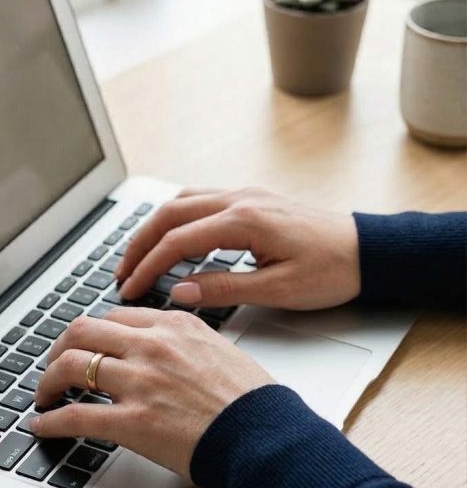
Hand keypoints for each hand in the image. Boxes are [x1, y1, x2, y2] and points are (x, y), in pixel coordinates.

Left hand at [31, 309, 272, 478]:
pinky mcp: (133, 421)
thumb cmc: (252, 402)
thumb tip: (164, 351)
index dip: (91, 332)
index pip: (114, 316)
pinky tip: (42, 427)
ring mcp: (140, 381)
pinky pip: (75, 415)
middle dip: (59, 348)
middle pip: (82, 331)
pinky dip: (50, 421)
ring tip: (42, 395)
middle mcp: (152, 346)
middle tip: (53, 365)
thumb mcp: (219, 351)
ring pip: (70, 367)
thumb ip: (185, 344)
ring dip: (47, 382)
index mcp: (174, 326)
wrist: (267, 436)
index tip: (84, 345)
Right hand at [116, 187, 359, 309]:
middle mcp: (239, 200)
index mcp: (244, 221)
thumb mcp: (278, 291)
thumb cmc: (331, 271)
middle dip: (138, 243)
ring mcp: (245, 195)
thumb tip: (179, 291)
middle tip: (120, 273)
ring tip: (136, 257)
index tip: (128, 290)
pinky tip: (170, 237)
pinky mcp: (251, 200)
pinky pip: (199, 200)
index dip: (147, 267)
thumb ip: (224, 290)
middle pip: (169, 213)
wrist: (367, 251)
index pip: (177, 241)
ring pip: (181, 201)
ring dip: (153, 227)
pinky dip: (175, 218)